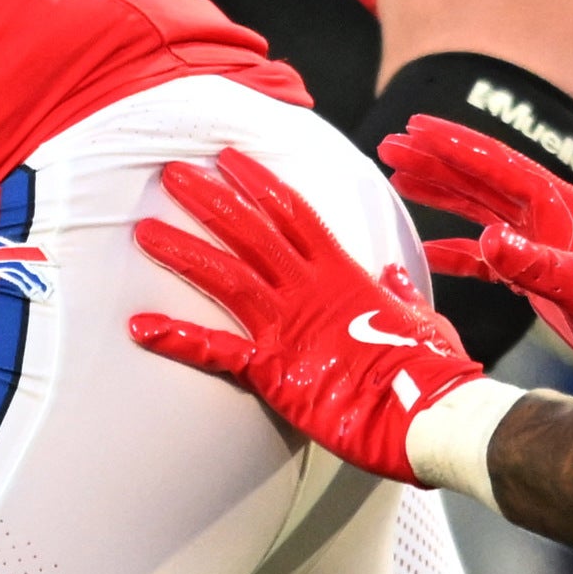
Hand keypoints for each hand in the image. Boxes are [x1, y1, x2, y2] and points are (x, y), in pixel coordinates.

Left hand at [129, 148, 487, 482]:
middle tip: (172, 171)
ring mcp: (289, 327)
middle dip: (209, 198)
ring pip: (225, 276)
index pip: (293, 212)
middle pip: (250, 231)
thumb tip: (387, 275)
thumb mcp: (420, 320)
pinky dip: (177, 338)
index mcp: (345, 274)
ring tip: (144, 228)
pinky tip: (139, 327)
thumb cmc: (433, 372)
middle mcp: (310, 290)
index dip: (258, 182)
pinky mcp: (274, 371)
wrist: (432, 416)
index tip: (229, 157)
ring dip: (183, 251)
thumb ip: (396, 294)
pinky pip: (216, 351)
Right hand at [384, 119, 572, 380]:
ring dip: (440, 195)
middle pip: (481, 180)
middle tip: (390, 144)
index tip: (416, 127)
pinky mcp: (537, 278)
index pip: (498, 164)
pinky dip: (456, 252)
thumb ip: (537, 264)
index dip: (455, 144)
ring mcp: (541, 246)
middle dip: (435, 161)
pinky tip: (426, 250)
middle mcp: (548, 219)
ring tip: (398, 178)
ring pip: (479, 211)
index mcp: (561, 207)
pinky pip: (487, 259)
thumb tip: (486, 237)